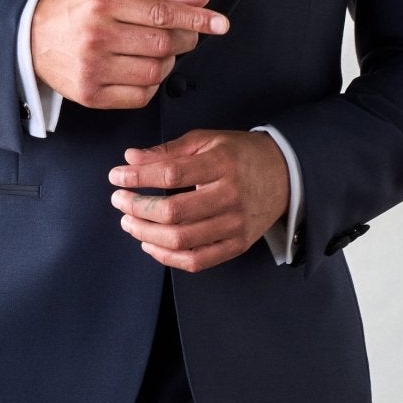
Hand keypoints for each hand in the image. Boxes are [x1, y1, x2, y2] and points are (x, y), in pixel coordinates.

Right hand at [29, 0, 228, 109]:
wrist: (31, 40)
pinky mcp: (91, 94)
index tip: (220, 23)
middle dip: (183, 40)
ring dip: (166, 63)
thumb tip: (200, 0)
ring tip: (154, 52)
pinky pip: (141, 95)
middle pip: (163, 44)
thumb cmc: (76, 12)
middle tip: (182, 35)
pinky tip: (139, 70)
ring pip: (156, 72)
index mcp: (104, 2)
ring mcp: (94, 67)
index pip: (163, 13)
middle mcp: (98, 34)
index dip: (197, 20)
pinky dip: (150, 84)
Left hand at [108, 129, 289, 271]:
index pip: (171, 174)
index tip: (117, 176)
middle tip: (120, 200)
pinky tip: (149, 243)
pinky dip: (166, 256)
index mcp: (222, 164)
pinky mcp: (237, 245)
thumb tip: (130, 158)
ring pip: (181, 240)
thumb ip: (167, 150)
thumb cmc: (240, 155)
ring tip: (129, 222)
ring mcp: (235, 225)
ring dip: (146, 233)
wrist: (284, 175)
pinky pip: (196, 261)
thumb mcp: (207, 141)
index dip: (138, 177)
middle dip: (137, 207)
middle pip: (174, 212)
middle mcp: (230, 196)